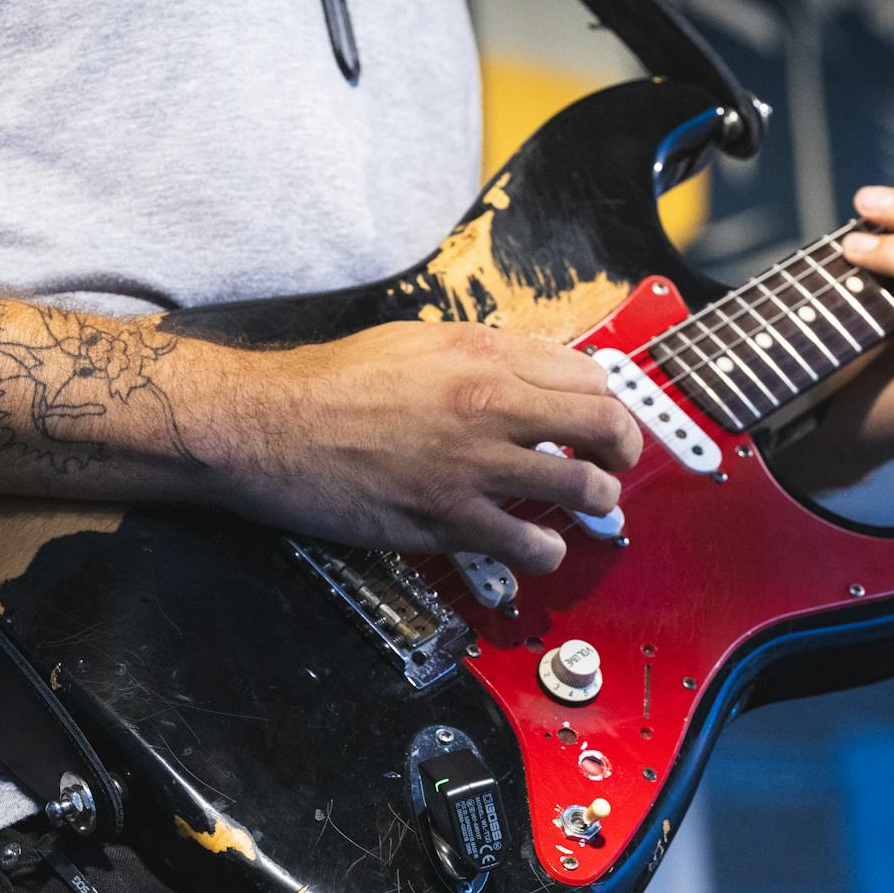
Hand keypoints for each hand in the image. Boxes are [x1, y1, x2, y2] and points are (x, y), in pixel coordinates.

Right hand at [206, 321, 641, 573]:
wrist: (270, 426)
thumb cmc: (330, 382)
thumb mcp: (415, 340)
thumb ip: (477, 354)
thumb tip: (524, 372)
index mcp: (484, 354)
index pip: (588, 375)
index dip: (607, 400)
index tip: (603, 417)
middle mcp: (491, 404)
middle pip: (602, 425)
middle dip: (623, 449)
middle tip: (617, 463)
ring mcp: (473, 465)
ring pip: (581, 487)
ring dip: (598, 502)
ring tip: (592, 507)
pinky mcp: (448, 519)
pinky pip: (528, 544)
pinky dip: (546, 552)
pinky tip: (538, 550)